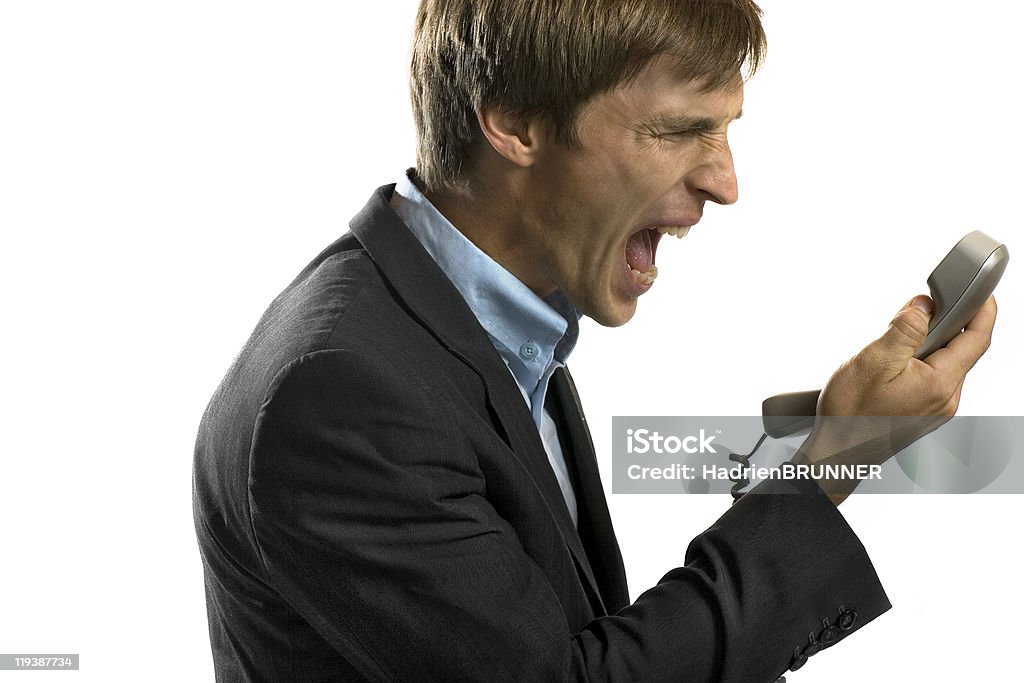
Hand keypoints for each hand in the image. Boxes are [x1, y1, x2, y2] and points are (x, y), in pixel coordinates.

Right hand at [795, 294, 996, 502]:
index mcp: (939, 383)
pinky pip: (932, 377)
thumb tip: (924, 305)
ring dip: (926, 345)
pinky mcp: (925, 413)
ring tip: (892, 347)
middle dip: (942, 325)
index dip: (982, 310)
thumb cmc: (850, 415)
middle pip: (960, 349)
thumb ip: (903, 330)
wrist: (839, 453)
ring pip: (944, 363)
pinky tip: (892, 367)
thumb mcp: (872, 361)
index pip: (977, 339)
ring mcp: (937, 408)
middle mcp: (946, 398)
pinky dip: (918, 362)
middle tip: (911, 314)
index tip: (981, 291)